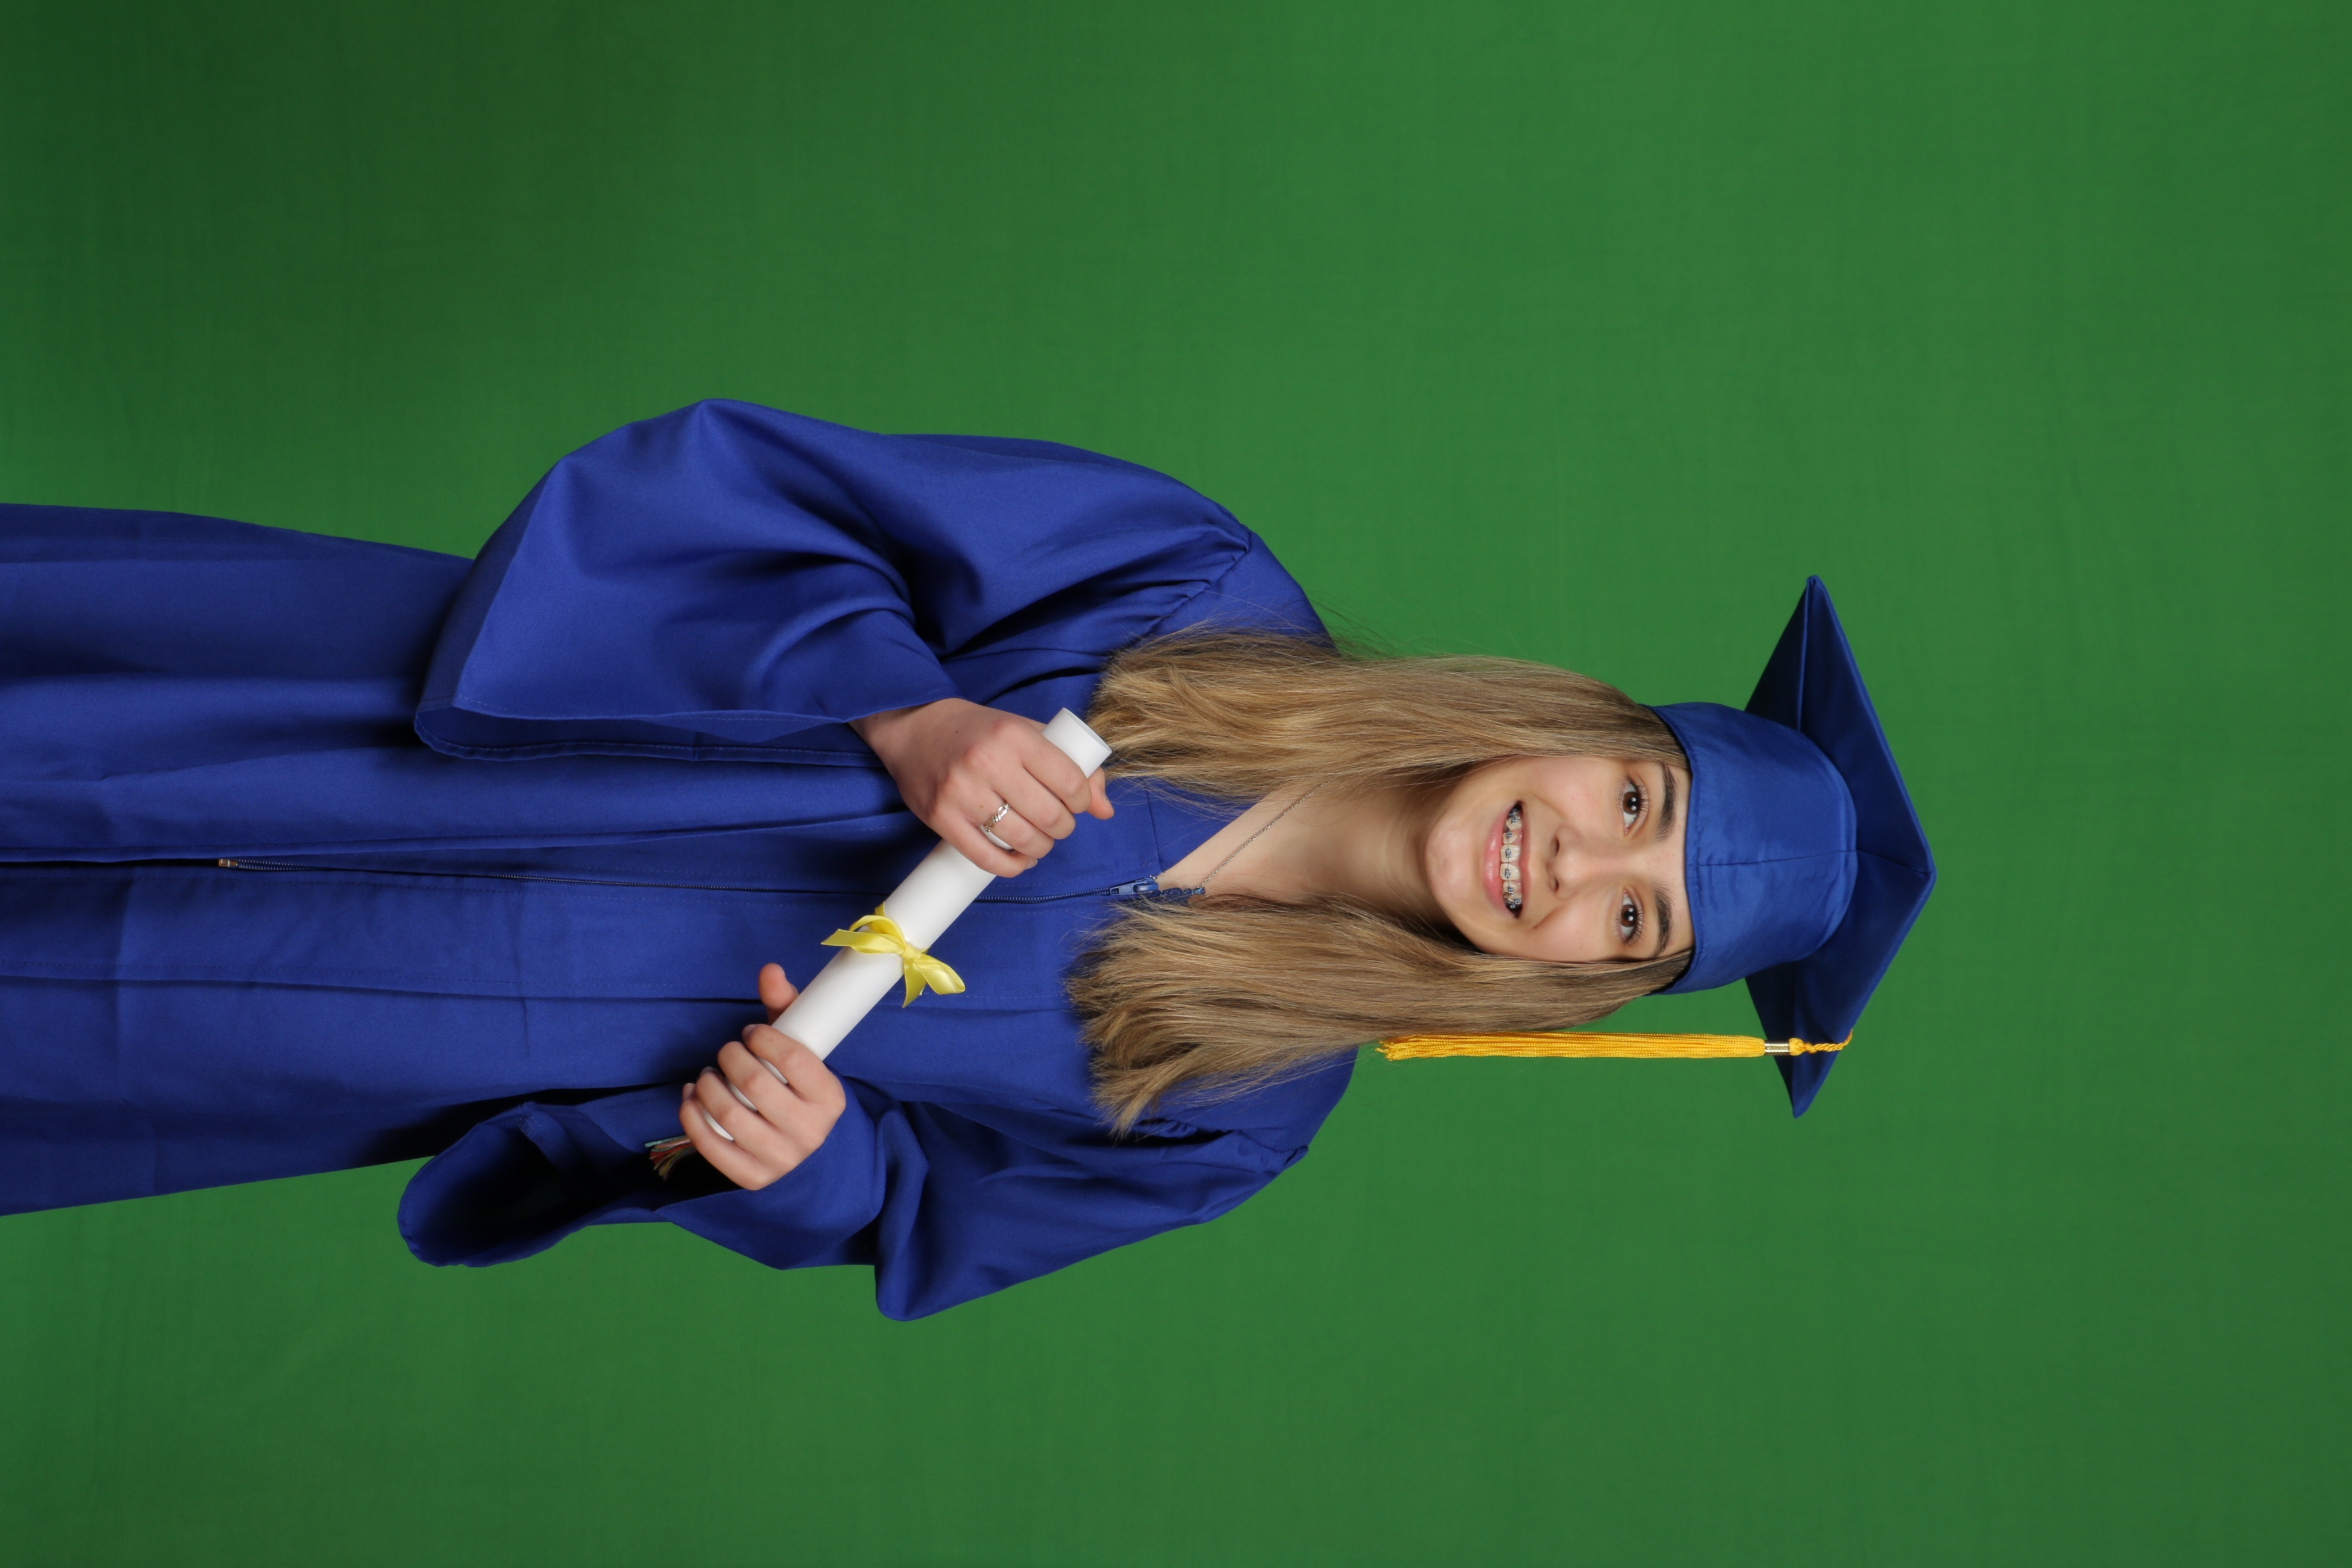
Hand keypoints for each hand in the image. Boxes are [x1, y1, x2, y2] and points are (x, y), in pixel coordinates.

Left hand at [677, 963, 846, 1189]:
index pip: (791, 1058)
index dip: (761, 1037)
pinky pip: (712, 1146)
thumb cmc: (800, 1091)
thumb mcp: (803, 1052)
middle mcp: (810, 1132)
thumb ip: (787, 1009)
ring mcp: (781, 1159)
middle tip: (727, 1051)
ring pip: (729, 1114)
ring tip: (709, 1073)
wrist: (808, 1152)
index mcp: (830, 1098)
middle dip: (730, 1056)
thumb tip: (769, 970)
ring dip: (708, 1084)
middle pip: (755, 1083)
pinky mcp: (752, 1178)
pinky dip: (692, 1116)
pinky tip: (692, 1097)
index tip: (750, 1033)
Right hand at [851, 697, 1112, 876]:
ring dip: (1041, 848)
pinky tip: (1020, 859)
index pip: (1070, 782)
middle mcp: (988, 761)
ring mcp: (962, 792)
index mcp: (1014, 735)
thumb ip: (1070, 764)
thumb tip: (1105, 810)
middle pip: (1050, 816)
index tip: (1075, 803)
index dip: (1082, 801)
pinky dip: (1011, 866)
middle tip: (1057, 823)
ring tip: (1040, 840)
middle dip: (1063, 827)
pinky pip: (986, 858)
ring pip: (1022, 840)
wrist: (914, 729)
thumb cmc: (978, 731)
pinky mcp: (941, 818)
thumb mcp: (1026, 732)